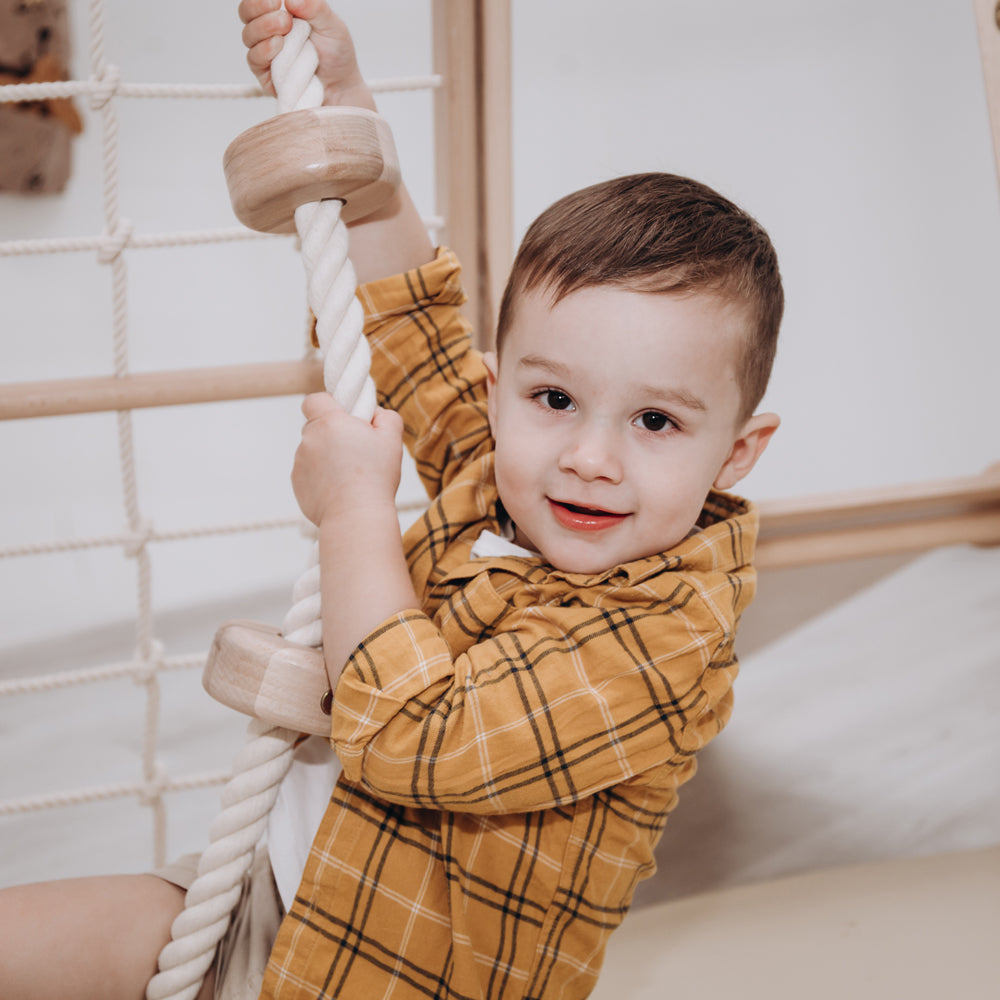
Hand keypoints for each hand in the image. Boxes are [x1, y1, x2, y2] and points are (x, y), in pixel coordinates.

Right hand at [238, 0, 375, 108]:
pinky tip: (277, 46)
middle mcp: (269, 30)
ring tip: (285, 26)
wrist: (341, 87)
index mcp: (281, 12)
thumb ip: (314, 7)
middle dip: (257, 7)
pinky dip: (264, 50)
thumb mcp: (331, 25)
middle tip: (281, 13)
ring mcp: (265, 52)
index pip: (259, 0)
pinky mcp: (265, 74)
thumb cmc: (335, 54)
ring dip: (263, 27)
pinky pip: (254, 60)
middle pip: (246, 13)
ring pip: (248, 35)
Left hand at [291, 393, 403, 525]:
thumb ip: (386, 416)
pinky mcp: (297, 483)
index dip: (328, 404)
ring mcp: (299, 462)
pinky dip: (321, 477)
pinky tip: (340, 489)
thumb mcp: (391, 439)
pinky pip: (308, 472)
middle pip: (316, 426)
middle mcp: (309, 439)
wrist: (356, 517)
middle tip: (355, 450)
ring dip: (327, 457)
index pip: (315, 399)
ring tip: (350, 476)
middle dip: (332, 433)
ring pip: (312, 450)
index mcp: (329, 422)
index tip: (344, 417)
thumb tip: (375, 412)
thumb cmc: (375, 477)